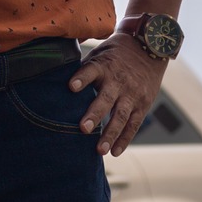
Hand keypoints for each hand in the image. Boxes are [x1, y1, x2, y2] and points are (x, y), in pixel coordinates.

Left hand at [70, 33, 166, 156]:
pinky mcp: (143, 104)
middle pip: (106, 99)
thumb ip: (82, 70)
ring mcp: (132, 94)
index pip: (90, 71)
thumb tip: (53, 78)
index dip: (81, 78)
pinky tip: (114, 152)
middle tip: (84, 129)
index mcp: (103, 66)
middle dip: (95, 114)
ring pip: (121, 116)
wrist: (149, 49)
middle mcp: (118, 81)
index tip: (71, 87)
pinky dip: (124, 139)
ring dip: (110, 134)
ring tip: (99, 150)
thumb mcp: (97, 54)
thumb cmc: (114, 55)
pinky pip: (134, 124)